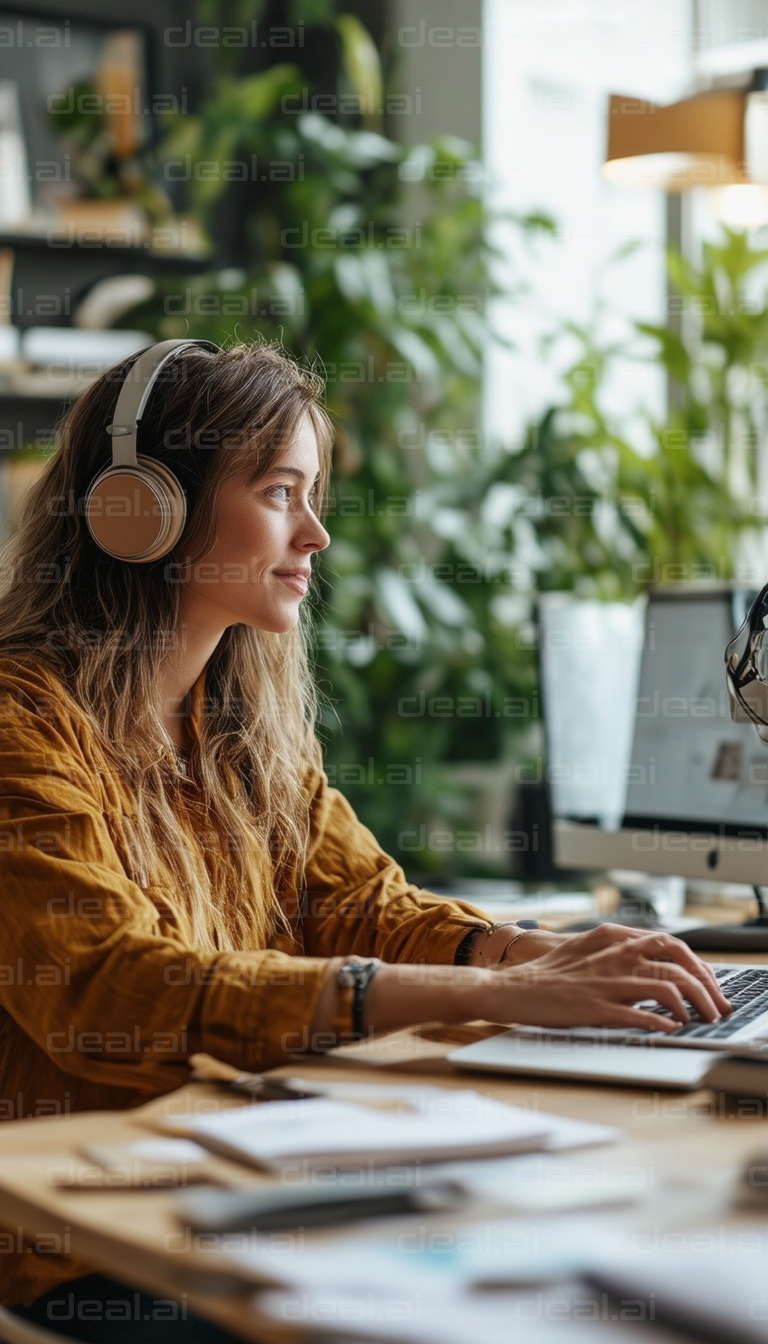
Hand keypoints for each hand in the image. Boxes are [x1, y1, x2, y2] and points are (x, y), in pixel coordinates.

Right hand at [476, 924, 732, 1031]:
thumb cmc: (547, 974)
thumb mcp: (586, 950)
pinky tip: (671, 1030)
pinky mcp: (595, 1009)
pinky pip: (640, 1015)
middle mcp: (613, 956)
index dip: (698, 964)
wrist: (509, 987)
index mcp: (612, 939)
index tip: (709, 983)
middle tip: (714, 1007)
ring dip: (693, 1006)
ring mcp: (605, 983)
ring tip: (700, 1020)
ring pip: (667, 988)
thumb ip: (618, 951)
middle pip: (678, 964)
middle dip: (706, 987)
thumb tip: (653, 961)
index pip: (671, 944)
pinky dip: (662, 1024)